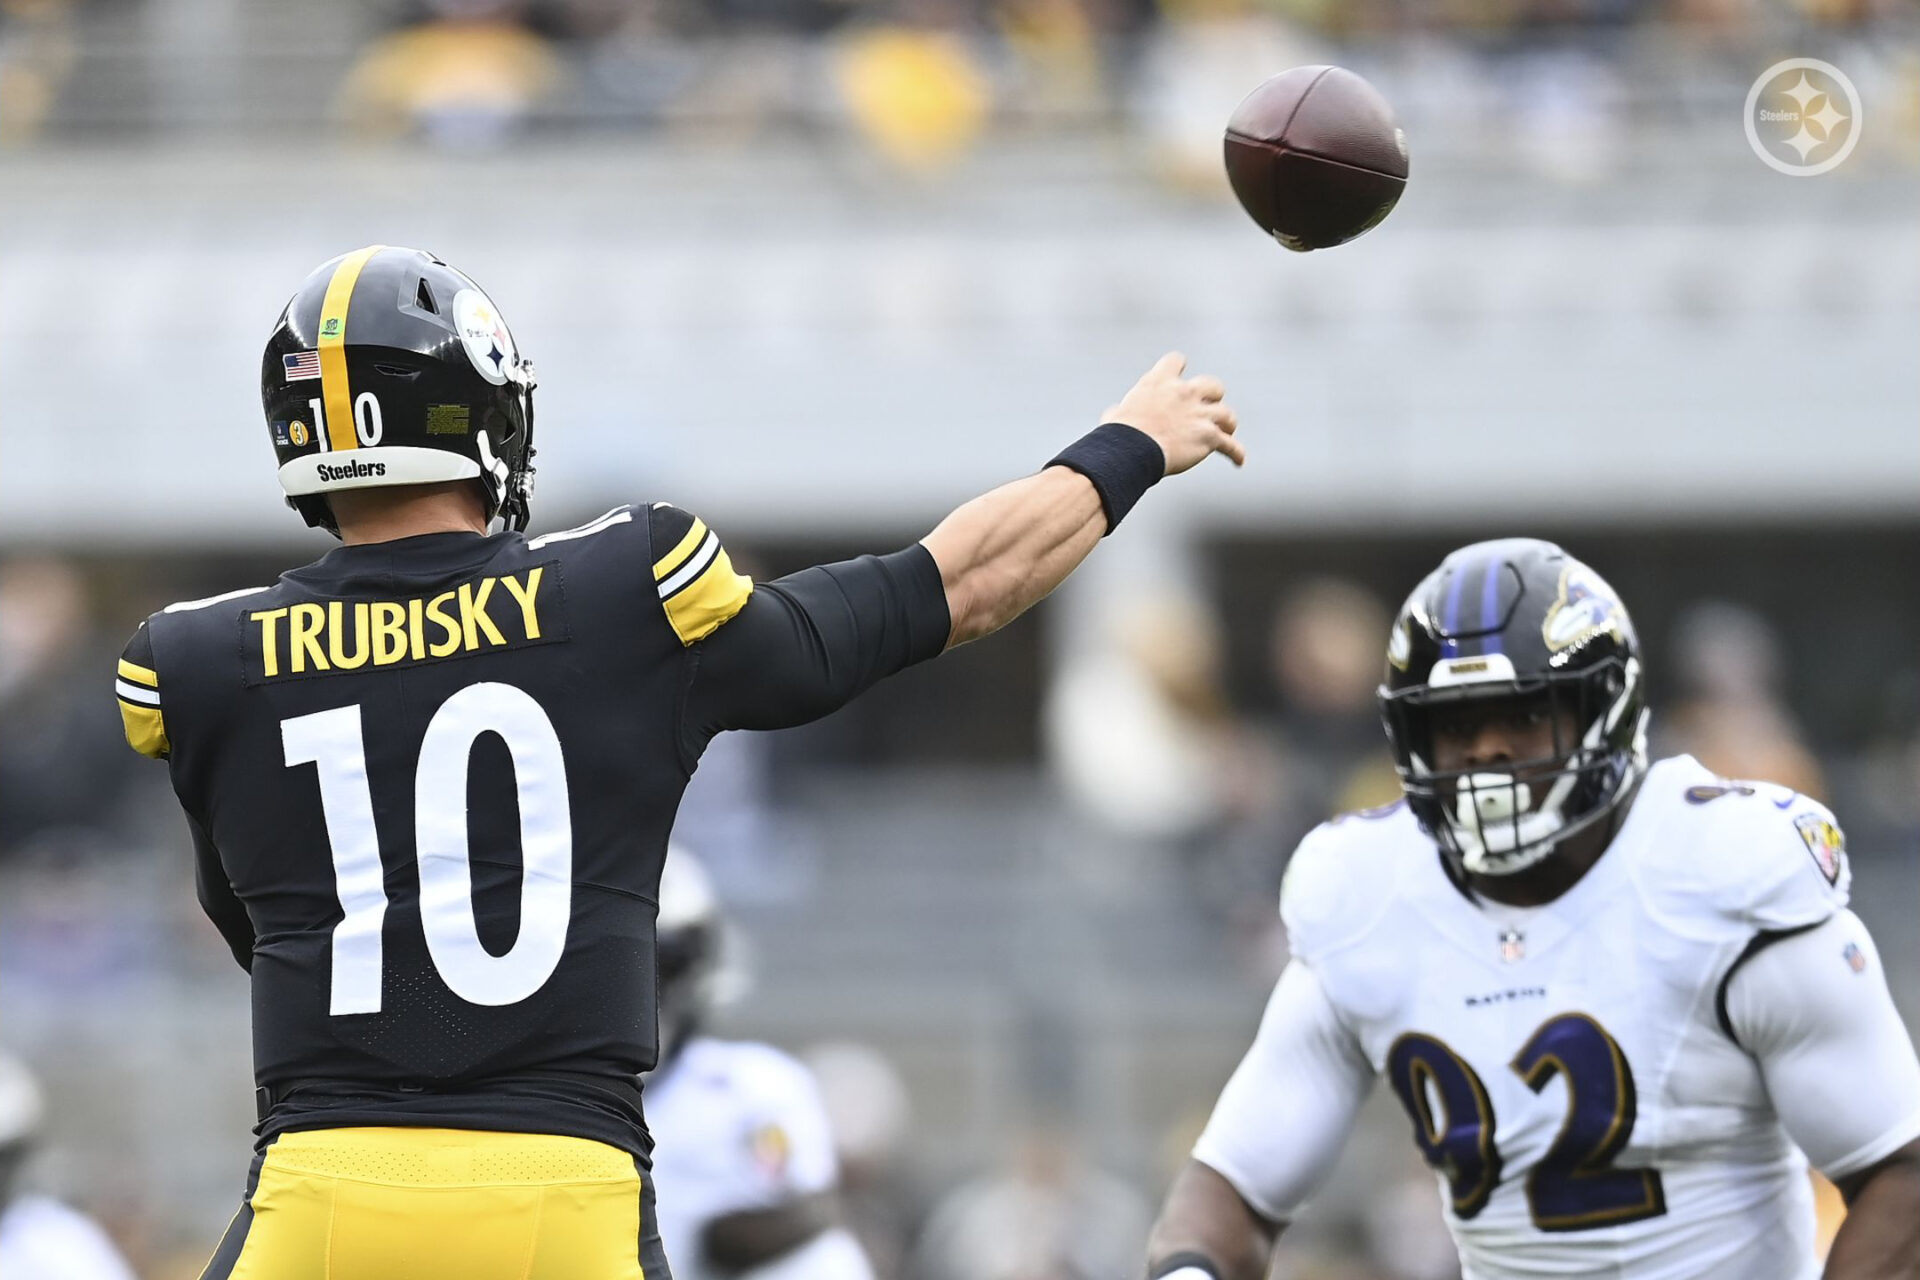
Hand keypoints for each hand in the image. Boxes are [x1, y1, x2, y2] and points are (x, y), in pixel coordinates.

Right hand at [1103, 352, 1243, 475]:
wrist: (1132, 450)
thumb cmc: (1118, 435)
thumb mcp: (1115, 415)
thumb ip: (1120, 410)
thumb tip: (1114, 413)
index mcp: (1159, 381)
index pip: (1176, 360)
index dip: (1179, 367)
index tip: (1179, 376)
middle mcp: (1184, 392)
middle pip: (1213, 386)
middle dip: (1213, 397)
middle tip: (1209, 408)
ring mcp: (1200, 414)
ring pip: (1227, 415)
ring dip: (1228, 423)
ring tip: (1227, 431)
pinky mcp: (1210, 436)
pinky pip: (1231, 446)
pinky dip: (1236, 454)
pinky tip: (1239, 460)